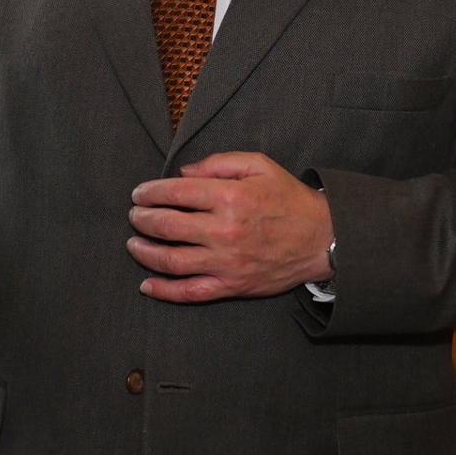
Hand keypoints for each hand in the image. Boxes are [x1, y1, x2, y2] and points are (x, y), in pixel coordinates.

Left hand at [127, 152, 334, 303]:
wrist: (323, 239)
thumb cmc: (289, 199)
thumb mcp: (259, 165)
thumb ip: (218, 162)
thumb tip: (182, 173)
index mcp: (230, 197)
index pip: (175, 192)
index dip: (150, 192)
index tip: (139, 194)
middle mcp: (224, 230)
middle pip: (167, 225)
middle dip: (142, 219)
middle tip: (134, 216)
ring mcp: (226, 261)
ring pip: (171, 260)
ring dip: (144, 252)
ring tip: (133, 244)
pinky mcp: (231, 285)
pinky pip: (190, 292)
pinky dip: (164, 291)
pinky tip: (147, 285)